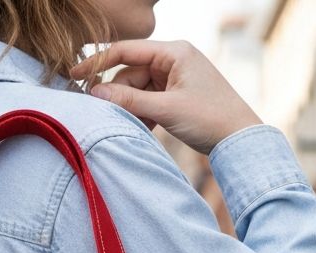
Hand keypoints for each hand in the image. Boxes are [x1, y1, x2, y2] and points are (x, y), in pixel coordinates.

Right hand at [69, 39, 263, 154]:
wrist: (239, 138)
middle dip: (118, 95)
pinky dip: (143, 114)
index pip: (127, 51)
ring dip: (131, 108)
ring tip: (130, 126)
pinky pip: (149, 101)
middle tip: (104, 115)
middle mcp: (174, 60)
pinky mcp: (177, 95)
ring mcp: (176, 78)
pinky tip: (144, 129)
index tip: (75, 74)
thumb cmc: (209, 118)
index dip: (98, 62)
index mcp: (174, 52)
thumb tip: (96, 92)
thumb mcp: (166, 109)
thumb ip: (130, 100)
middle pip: (131, 73)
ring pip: (138, 90)